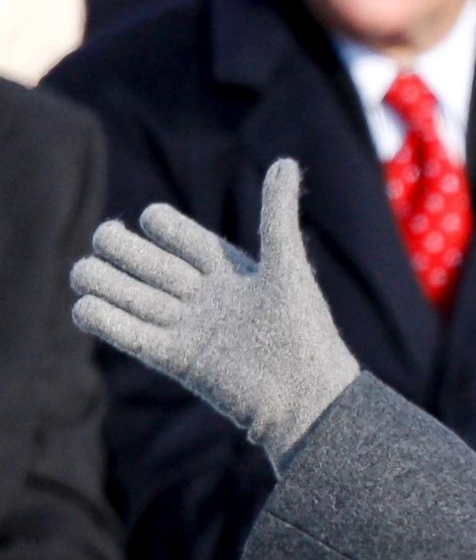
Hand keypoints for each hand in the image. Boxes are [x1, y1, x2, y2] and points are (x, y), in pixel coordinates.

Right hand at [69, 159, 357, 470]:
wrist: (307, 398)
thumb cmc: (305, 330)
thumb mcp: (288, 267)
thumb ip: (277, 215)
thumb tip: (285, 161)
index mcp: (223, 264)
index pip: (168, 228)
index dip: (162, 227)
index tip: (189, 249)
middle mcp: (198, 291)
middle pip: (139, 257)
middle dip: (126, 252)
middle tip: (140, 264)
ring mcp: (184, 324)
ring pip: (126, 292)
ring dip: (102, 280)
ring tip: (86, 275)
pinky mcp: (175, 359)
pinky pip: (128, 334)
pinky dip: (102, 319)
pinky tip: (84, 306)